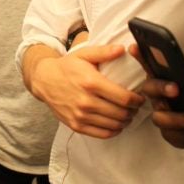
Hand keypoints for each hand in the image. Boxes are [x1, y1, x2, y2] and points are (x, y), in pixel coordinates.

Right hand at [27, 44, 144, 137]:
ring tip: (126, 114)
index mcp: (91, 82)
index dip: (137, 100)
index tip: (140, 98)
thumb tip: (122, 49)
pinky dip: (114, 131)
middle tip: (134, 106)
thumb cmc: (66, 67)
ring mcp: (80, 115)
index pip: (124, 98)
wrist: (44, 80)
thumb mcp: (83, 54)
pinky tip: (115, 123)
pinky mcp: (76, 125)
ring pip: (114, 125)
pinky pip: (103, 134)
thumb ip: (104, 52)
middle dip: (133, 111)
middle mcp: (86, 101)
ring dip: (125, 121)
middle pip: (121, 113)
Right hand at [129, 44, 183, 150]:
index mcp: (164, 81)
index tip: (134, 47)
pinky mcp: (173, 137)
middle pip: (149, 91)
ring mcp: (164, 118)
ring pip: (162, 118)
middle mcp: (158, 98)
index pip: (149, 67)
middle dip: (160, 88)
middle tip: (176, 89)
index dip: (140, 57)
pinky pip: (181, 138)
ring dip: (179, 118)